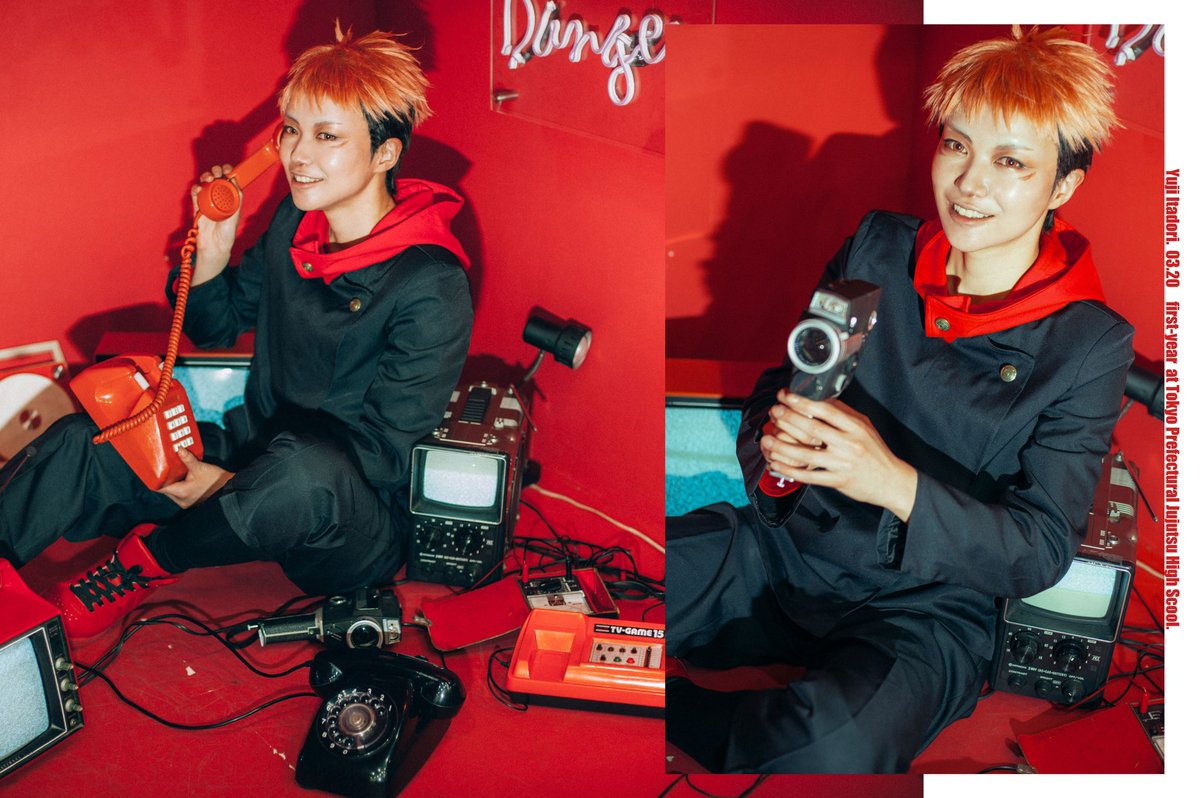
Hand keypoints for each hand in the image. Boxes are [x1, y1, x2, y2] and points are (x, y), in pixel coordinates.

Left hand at [157, 448, 233, 508]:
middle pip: (165, 489)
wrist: (230, 489)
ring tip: (174, 469)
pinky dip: (179, 484)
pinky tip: (183, 476)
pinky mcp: (191, 501)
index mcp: (181, 493)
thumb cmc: (216, 481)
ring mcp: (186, 502)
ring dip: (172, 481)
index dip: (154, 479)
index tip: (152, 469)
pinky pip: (180, 492)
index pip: (159, 488)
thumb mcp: (200, 468)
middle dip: (164, 477)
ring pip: (172, 490)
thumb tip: (179, 448)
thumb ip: (188, 459)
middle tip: (164, 465)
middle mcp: (181, 500)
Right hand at [189, 164, 240, 285]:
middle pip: (216, 178)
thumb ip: (236, 199)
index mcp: (230, 197)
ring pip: (204, 182)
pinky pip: (195, 193)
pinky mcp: (197, 205)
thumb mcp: (235, 214)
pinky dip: (196, 188)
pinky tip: (199, 188)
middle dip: (216, 171)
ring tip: (208, 179)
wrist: (214, 246)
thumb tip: (236, 181)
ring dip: (205, 177)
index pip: (229, 179)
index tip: (228, 169)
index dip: (228, 171)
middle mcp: (218, 196)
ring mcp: (207, 199)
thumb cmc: (227, 232)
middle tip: (217, 173)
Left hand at [760, 390, 917, 520]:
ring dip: (782, 446)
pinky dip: (789, 470)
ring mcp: (842, 464)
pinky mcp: (837, 481)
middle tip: (774, 412)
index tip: (785, 396)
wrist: (891, 481)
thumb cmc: (875, 452)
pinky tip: (776, 464)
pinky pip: (809, 476)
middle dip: (788, 419)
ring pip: (805, 454)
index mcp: (855, 427)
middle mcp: (848, 444)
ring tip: (766, 439)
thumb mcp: (864, 427)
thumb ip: (843, 414)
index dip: (802, 402)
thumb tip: (819, 399)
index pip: (825, 410)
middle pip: (812, 429)